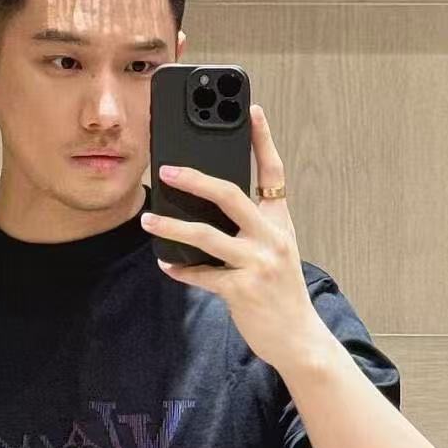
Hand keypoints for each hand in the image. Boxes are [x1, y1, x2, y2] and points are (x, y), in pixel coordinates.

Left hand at [142, 104, 323, 373]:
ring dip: (172, 227)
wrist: (299, 337)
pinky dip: (182, 270)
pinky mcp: (243, 290)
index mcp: (280, 222)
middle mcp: (272, 238)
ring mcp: (258, 264)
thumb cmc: (281, 291)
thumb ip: (253, 226)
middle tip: (167, 168)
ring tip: (148, 219)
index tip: (250, 109)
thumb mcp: (277, 251)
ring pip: (207, 236)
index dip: (263, 140)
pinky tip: (166, 264)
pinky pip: (203, 275)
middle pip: (232, 195)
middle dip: (196, 179)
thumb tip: (209, 206)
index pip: (274, 173)